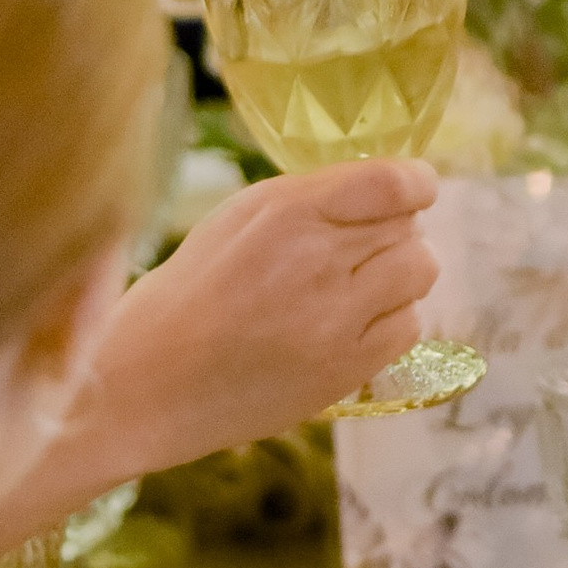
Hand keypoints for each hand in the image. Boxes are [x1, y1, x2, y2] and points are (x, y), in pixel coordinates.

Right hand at [71, 161, 441, 474]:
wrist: (146, 386)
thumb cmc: (186, 295)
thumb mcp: (235, 220)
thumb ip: (309, 199)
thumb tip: (382, 190)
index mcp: (285, 212)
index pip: (395, 182)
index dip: (417, 183)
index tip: (414, 190)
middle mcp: (317, 259)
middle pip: (410, 227)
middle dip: (393, 231)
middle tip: (354, 252)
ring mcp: (335, 319)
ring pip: (420, 271)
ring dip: (399, 275)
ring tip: (356, 288)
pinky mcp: (345, 369)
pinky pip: (410, 326)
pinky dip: (392, 321)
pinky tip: (350, 326)